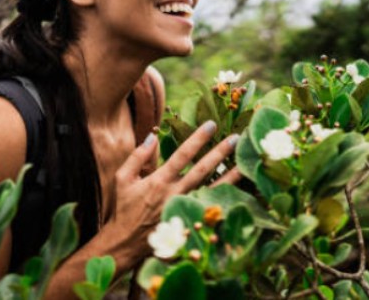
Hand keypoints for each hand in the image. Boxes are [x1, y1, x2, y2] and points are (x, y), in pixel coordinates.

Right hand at [102, 121, 240, 262]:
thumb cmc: (124, 208)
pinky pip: (209, 207)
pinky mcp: (188, 221)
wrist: (126, 243)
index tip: (211, 125)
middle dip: (220, 153)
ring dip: (230, 176)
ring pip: (211, 190)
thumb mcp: (123, 179)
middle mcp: (174, 194)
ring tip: (244, 163)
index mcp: (158, 181)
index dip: (198, 139)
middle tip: (236, 138)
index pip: (182, 155)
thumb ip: (137, 156)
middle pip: (202, 170)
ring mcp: (183, 208)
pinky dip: (224, 198)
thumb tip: (152, 136)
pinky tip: (238, 189)